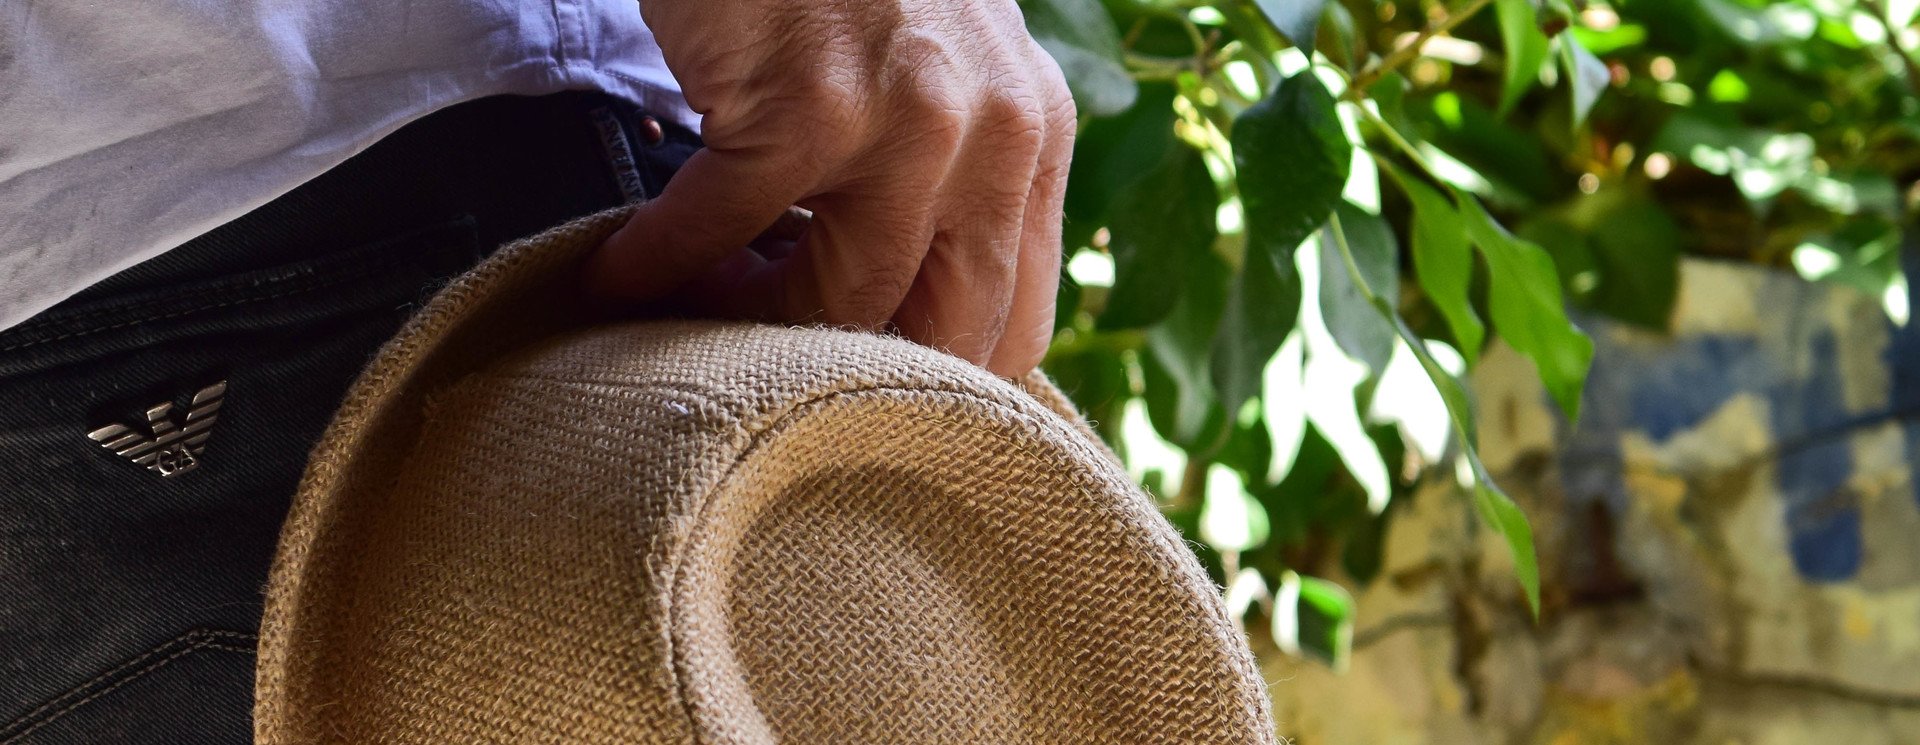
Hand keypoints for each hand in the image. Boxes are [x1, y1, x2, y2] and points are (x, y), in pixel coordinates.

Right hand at [584, 0, 1075, 376]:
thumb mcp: (947, 73)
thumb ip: (953, 179)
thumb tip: (902, 314)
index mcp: (1036, 140)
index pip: (1016, 326)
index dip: (935, 388)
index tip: (857, 401)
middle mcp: (994, 139)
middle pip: (937, 337)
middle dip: (849, 381)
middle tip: (772, 373)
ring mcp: (907, 124)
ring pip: (835, 306)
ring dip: (746, 329)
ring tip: (690, 317)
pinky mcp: (806, 107)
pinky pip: (720, 233)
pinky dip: (654, 267)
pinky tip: (615, 276)